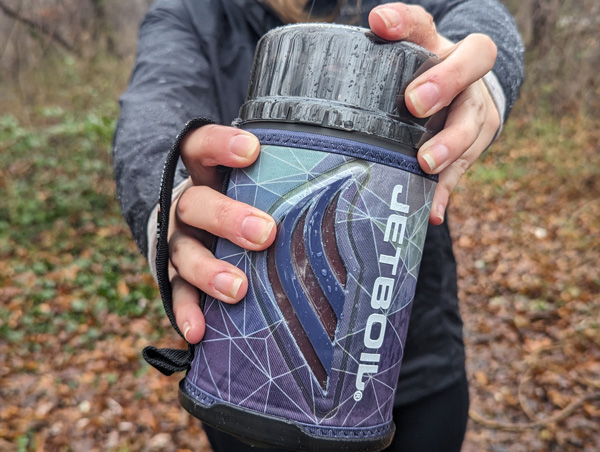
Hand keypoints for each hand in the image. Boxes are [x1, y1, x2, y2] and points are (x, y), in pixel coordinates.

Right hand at [168, 125, 275, 342]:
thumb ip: (278, 183)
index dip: (221, 145)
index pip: (201, 148)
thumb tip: (349, 186)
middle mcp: (185, 206)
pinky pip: (176, 294)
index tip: (252, 150)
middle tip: (265, 233)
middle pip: (195, 203)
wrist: (184, 227)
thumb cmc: (236, 203)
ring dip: (209, 270)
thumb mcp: (249, 184)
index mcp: (204, 176)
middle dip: (228, 218)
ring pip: (184, 252)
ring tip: (238, 289)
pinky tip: (198, 331)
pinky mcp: (172, 276)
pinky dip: (186, 312)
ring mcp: (176, 242)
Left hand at [369, 3, 499, 223]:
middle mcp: (464, 74)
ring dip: (451, 144)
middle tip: (416, 104)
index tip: (379, 24)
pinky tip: (433, 210)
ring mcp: (475, 110)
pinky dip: (446, 190)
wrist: (464, 98)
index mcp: (437, 46)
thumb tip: (371, 29)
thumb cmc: (421, 80)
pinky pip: (463, 168)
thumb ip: (383, 53)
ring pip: (472, 123)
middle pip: (471, 65)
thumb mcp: (403, 63)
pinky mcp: (476, 144)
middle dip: (445, 82)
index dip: (404, 21)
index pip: (424, 23)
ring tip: (427, 163)